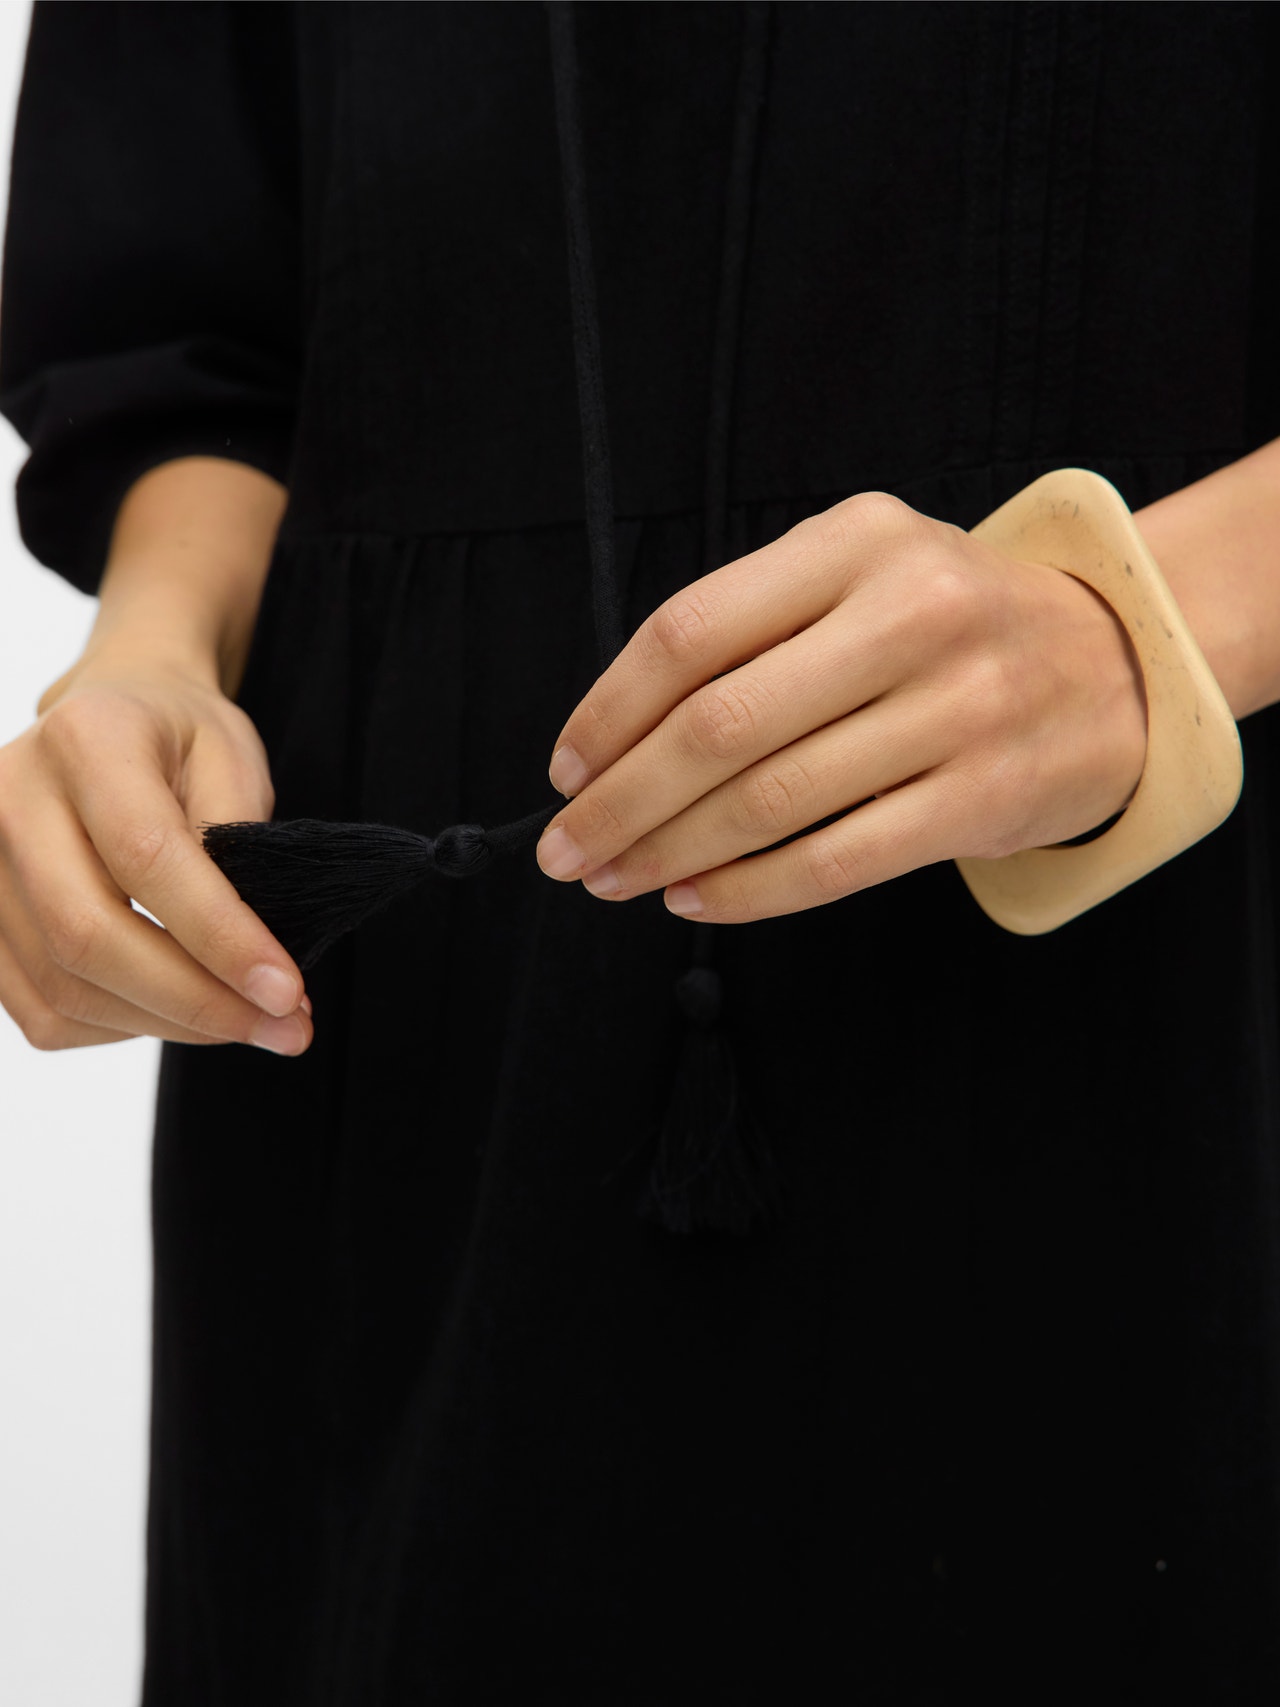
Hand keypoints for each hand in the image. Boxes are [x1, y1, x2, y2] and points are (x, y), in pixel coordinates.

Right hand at [0, 645, 312, 1050]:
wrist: (109, 716)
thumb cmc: (180, 739)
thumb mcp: (233, 758)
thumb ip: (239, 844)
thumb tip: (253, 962)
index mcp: (86, 740)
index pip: (147, 858)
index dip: (220, 937)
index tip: (286, 992)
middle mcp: (11, 799)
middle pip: (89, 936)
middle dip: (197, 1002)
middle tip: (284, 1028)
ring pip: (65, 989)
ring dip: (167, 1024)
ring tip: (246, 1021)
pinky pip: (40, 1011)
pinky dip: (120, 1028)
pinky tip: (177, 1008)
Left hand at [534, 490, 1148, 922]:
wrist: (1115, 663)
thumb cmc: (949, 624)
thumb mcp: (860, 575)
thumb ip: (754, 628)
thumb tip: (615, 742)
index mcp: (856, 542)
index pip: (692, 631)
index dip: (610, 711)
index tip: (566, 769)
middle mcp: (910, 612)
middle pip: (719, 724)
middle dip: (621, 800)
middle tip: (566, 849)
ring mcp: (957, 706)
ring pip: (771, 800)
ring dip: (670, 853)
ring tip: (616, 879)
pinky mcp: (985, 795)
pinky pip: (837, 859)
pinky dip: (751, 890)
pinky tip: (697, 898)